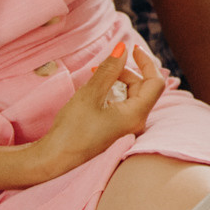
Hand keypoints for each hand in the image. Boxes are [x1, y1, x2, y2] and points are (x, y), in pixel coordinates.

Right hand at [29, 43, 160, 181]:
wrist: (54, 161)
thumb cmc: (71, 130)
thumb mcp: (90, 94)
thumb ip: (109, 70)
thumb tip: (122, 48)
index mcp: (136, 116)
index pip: (155, 82)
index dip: (146, 62)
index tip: (131, 49)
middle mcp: (136, 124)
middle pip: (143, 89)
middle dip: (126, 72)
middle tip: (102, 66)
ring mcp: (127, 131)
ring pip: (132, 98)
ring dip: (119, 83)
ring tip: (96, 78)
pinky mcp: (116, 134)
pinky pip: (123, 108)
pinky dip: (114, 95)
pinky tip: (96, 94)